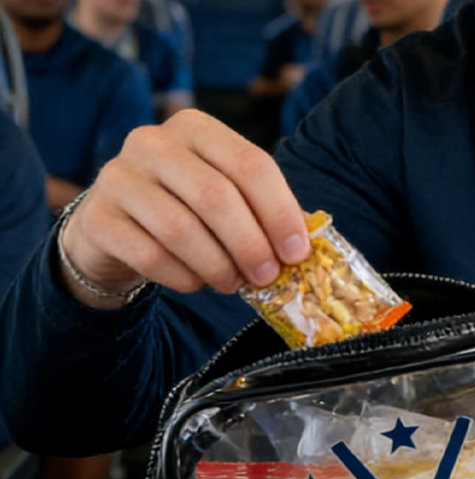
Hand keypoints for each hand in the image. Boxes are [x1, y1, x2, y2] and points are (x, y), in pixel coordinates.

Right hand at [60, 110, 309, 307]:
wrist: (116, 229)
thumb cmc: (185, 211)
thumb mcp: (227, 200)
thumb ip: (264, 213)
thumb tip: (307, 243)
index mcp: (196, 129)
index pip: (250, 164)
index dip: (280, 212)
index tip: (297, 252)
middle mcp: (153, 142)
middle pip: (217, 197)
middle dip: (251, 245)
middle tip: (267, 277)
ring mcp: (119, 176)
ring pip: (181, 230)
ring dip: (218, 267)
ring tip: (233, 283)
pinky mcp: (98, 217)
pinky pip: (151, 256)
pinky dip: (184, 278)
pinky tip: (196, 283)